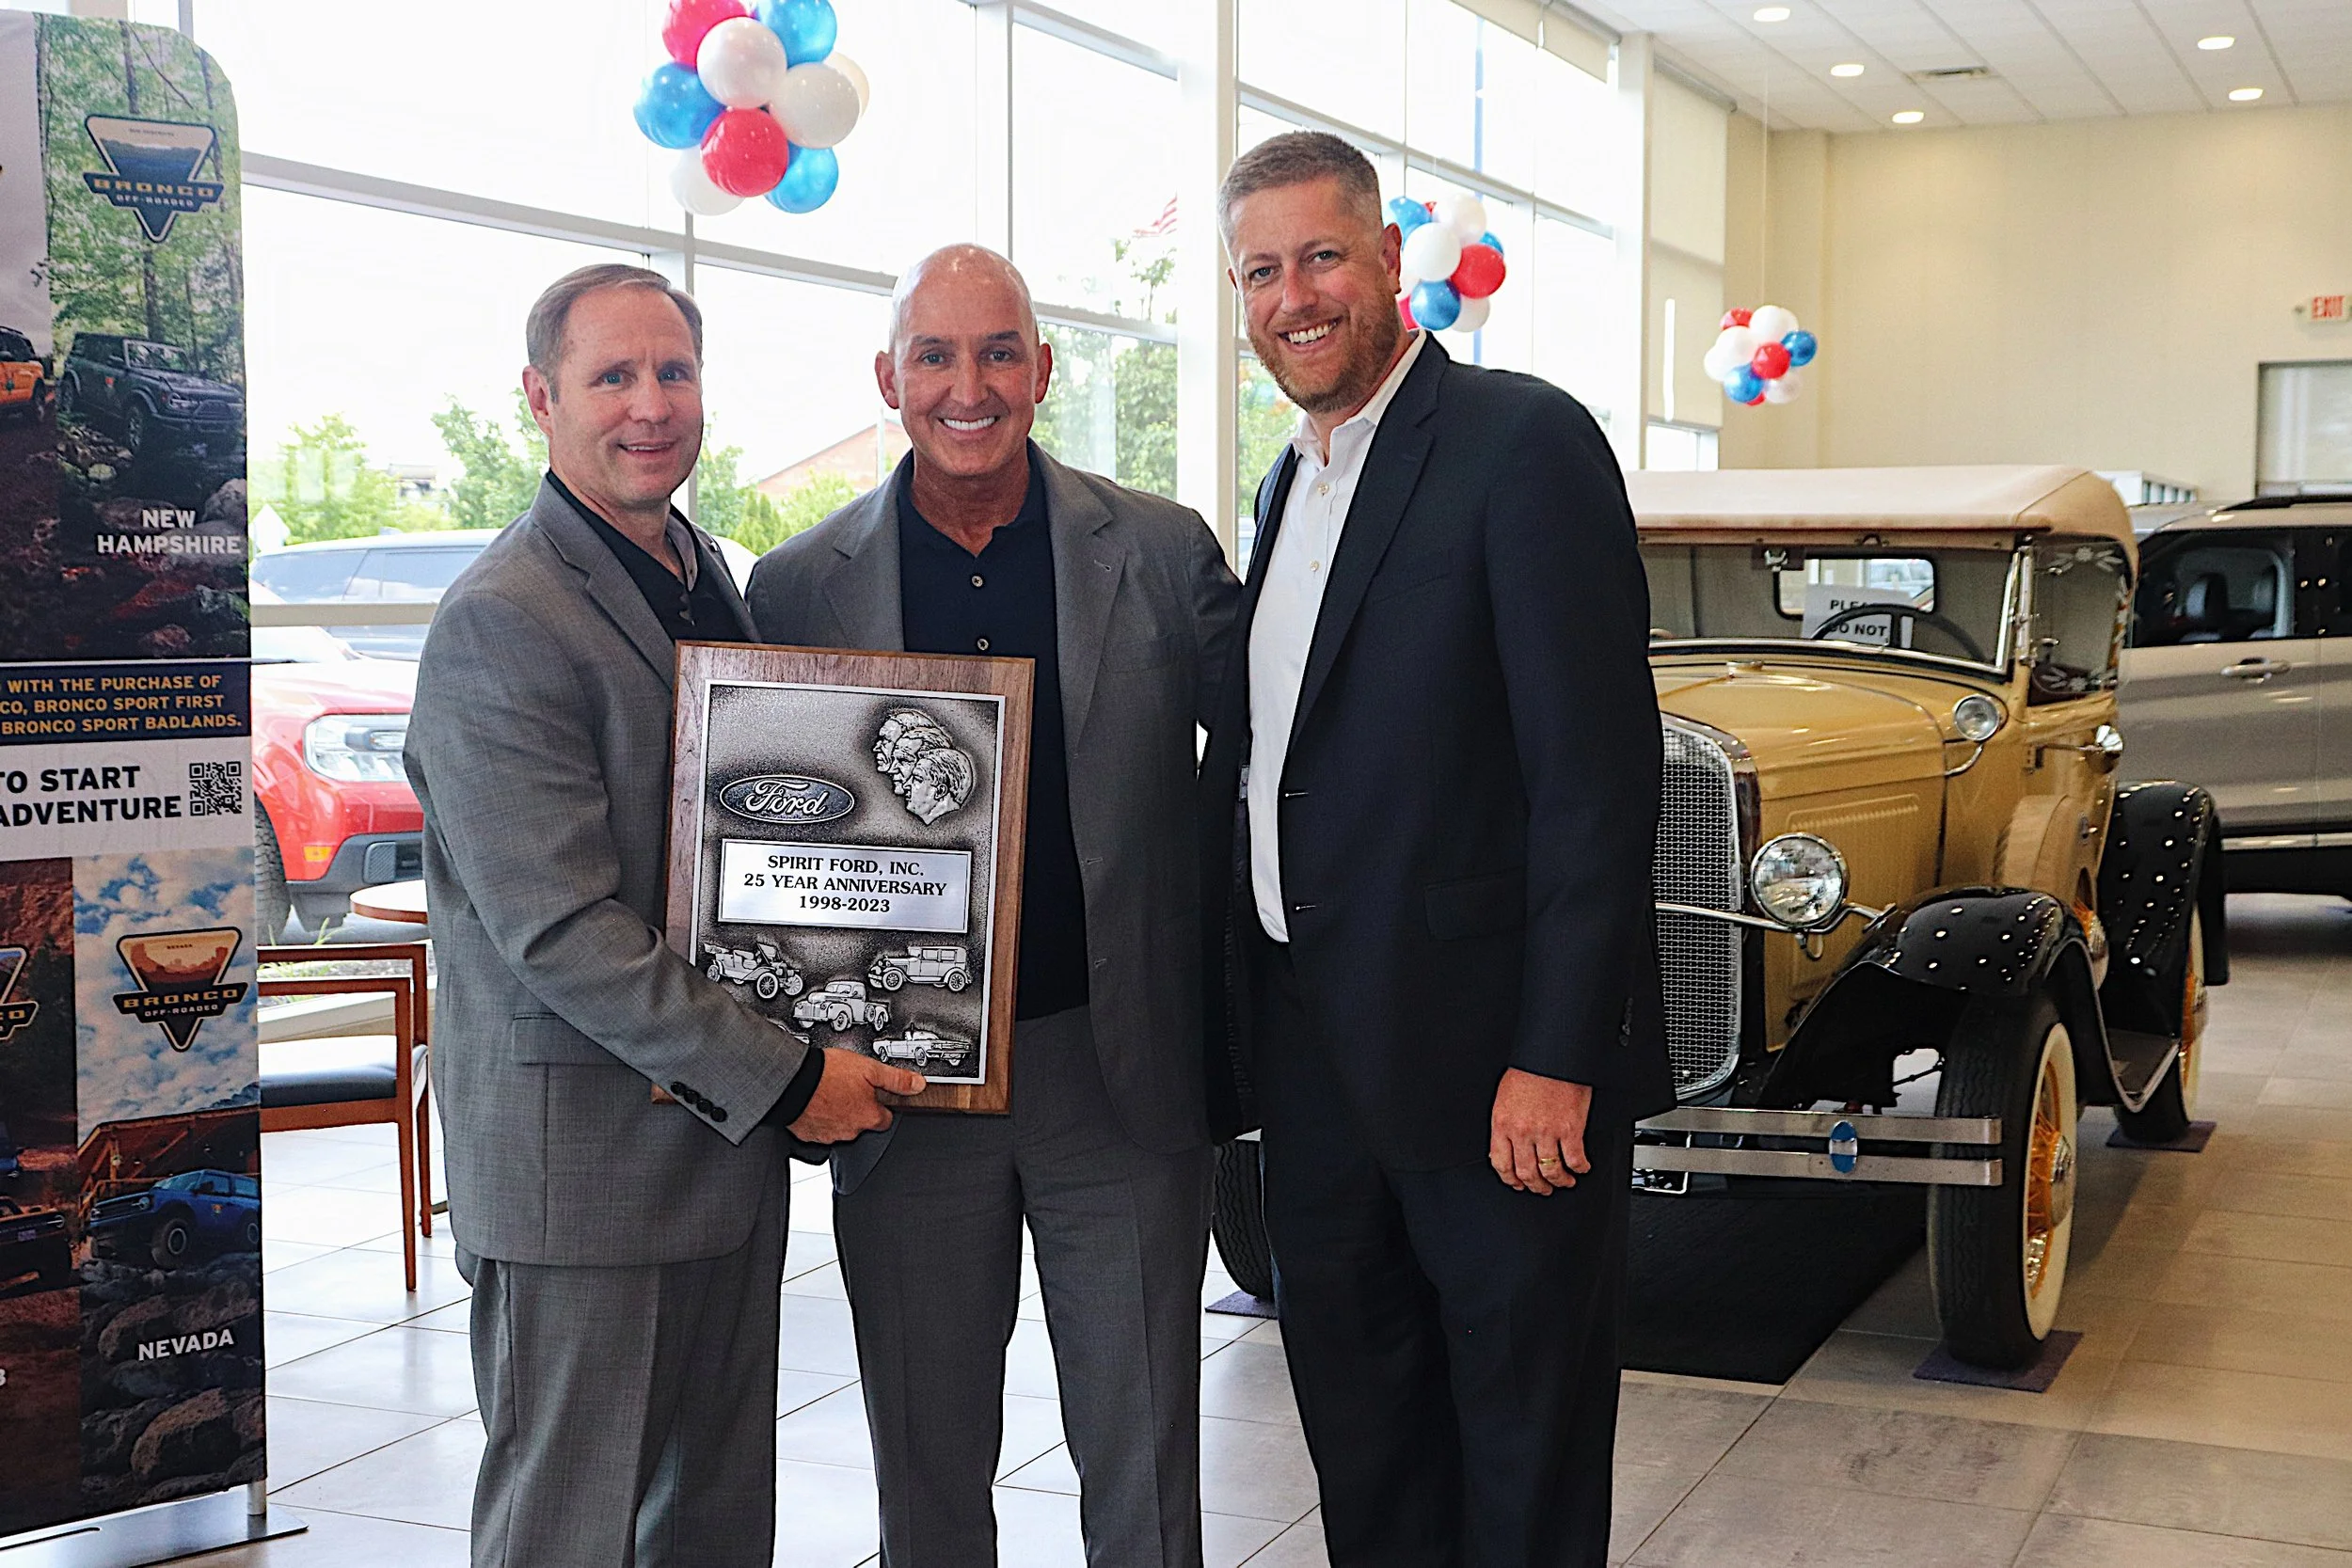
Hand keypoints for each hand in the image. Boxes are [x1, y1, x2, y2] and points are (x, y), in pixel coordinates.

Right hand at [787, 1049, 925, 1142]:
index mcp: (869, 1116)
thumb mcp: (870, 1068)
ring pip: (841, 1126)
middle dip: (858, 1108)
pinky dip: (820, 1117)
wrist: (792, 1081)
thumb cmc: (827, 1074)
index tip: (875, 1095)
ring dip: (839, 1113)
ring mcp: (830, 1135)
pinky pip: (820, 1129)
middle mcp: (852, 1130)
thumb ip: (896, 1079)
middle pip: (863, 1123)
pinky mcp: (810, 1135)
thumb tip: (918, 1085)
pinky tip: (817, 1101)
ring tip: (831, 1092)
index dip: (882, 1105)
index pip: (886, 1118)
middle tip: (849, 1088)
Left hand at [1489, 1069, 1592, 1194]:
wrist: (1552, 1057)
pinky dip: (1579, 1168)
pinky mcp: (1570, 1130)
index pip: (1501, 1163)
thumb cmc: (1530, 1071)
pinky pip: (1574, 1160)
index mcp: (1503, 1124)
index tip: (1517, 1184)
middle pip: (1526, 1173)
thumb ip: (1506, 1124)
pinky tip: (1581, 1168)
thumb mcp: (1505, 1098)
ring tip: (1564, 1182)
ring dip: (1559, 1181)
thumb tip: (1506, 1146)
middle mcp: (1523, 1132)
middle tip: (1542, 1189)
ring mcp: (1547, 1133)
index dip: (1510, 1180)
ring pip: (1551, 1172)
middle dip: (1535, 1186)